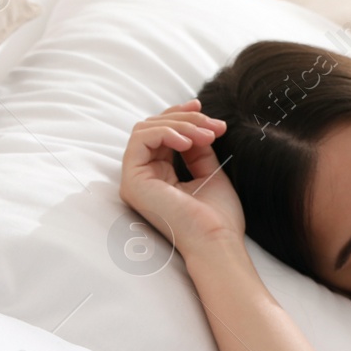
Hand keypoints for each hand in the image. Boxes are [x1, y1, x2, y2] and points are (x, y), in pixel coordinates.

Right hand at [118, 99, 245, 255]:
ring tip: (207, 135)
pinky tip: (189, 141)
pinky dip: (166, 133)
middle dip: (186, 120)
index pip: (161, 135)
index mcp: (160, 176)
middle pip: (153, 128)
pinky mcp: (132, 181)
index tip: (203, 109)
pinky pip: (141, 139)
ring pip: (146, 129)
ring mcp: (135, 180)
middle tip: (215, 126)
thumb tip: (198, 124)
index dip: (180, 116)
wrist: (217, 242)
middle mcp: (143, 177)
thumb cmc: (218, 218)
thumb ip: (199, 150)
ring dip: (180, 125)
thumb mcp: (210, 174)